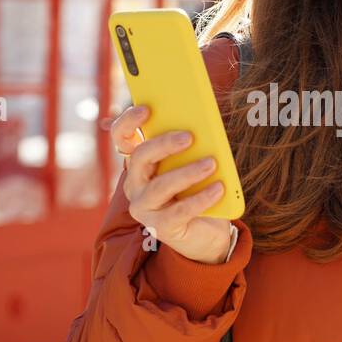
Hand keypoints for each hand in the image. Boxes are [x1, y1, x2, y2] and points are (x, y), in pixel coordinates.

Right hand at [102, 105, 234, 264]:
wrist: (207, 232)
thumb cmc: (198, 190)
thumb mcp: (194, 164)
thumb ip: (191, 147)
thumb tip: (202, 126)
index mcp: (140, 163)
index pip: (122, 138)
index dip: (129, 121)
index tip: (147, 109)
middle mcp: (135, 184)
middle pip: (140, 157)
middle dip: (164, 144)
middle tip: (189, 137)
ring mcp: (144, 207)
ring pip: (159, 186)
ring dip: (187, 173)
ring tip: (211, 163)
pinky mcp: (160, 227)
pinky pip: (179, 211)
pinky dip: (201, 198)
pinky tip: (218, 189)